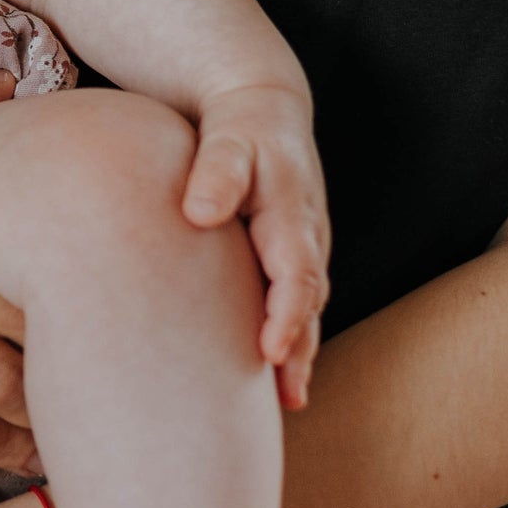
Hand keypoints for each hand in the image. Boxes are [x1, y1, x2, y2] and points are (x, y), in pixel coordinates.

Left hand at [182, 84, 329, 407]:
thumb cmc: (237, 125)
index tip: (269, 352)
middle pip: (308, 303)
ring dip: (298, 353)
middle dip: (299, 350)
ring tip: (284, 401)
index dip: (286, 315)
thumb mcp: (229, 139)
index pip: (296, 272)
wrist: (261, 106)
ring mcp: (302, 248)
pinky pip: (293, 302)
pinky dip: (288, 337)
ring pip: (305, 308)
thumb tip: (199, 214)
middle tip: (285, 397)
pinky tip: (272, 377)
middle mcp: (306, 237)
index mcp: (292, 213)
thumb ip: (217, 173)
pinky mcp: (289, 255)